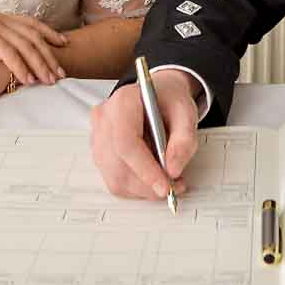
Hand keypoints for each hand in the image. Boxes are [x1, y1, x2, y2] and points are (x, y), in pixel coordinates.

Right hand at [0, 10, 68, 87]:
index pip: (31, 24)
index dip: (49, 33)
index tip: (63, 44)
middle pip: (34, 37)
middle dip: (50, 55)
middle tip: (62, 72)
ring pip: (26, 46)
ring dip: (40, 64)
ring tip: (50, 80)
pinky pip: (9, 54)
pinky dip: (21, 67)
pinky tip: (28, 80)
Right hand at [89, 71, 197, 200]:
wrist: (158, 95)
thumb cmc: (169, 100)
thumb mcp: (186, 112)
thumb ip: (184, 140)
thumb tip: (173, 170)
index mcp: (123, 102)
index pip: (126, 143)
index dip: (145, 170)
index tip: (166, 187)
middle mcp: (104, 119)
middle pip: (118, 165)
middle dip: (148, 184)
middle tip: (174, 186)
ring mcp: (98, 137)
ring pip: (115, 178)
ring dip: (143, 189)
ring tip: (167, 181)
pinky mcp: (100, 153)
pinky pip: (114, 180)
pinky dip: (136, 187)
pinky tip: (152, 178)